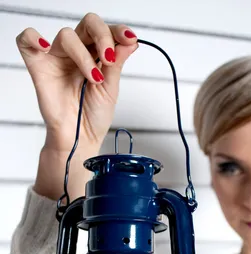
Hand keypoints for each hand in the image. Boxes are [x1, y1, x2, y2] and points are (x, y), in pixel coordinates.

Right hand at [16, 12, 138, 152]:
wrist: (80, 139)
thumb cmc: (93, 117)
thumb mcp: (110, 89)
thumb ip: (117, 64)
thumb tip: (130, 41)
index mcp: (96, 55)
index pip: (106, 31)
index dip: (117, 31)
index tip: (129, 39)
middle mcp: (77, 52)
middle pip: (88, 24)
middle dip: (102, 36)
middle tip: (108, 58)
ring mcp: (58, 57)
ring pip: (66, 35)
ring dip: (83, 54)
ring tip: (93, 77)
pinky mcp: (39, 66)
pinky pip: (26, 41)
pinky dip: (33, 37)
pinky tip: (45, 47)